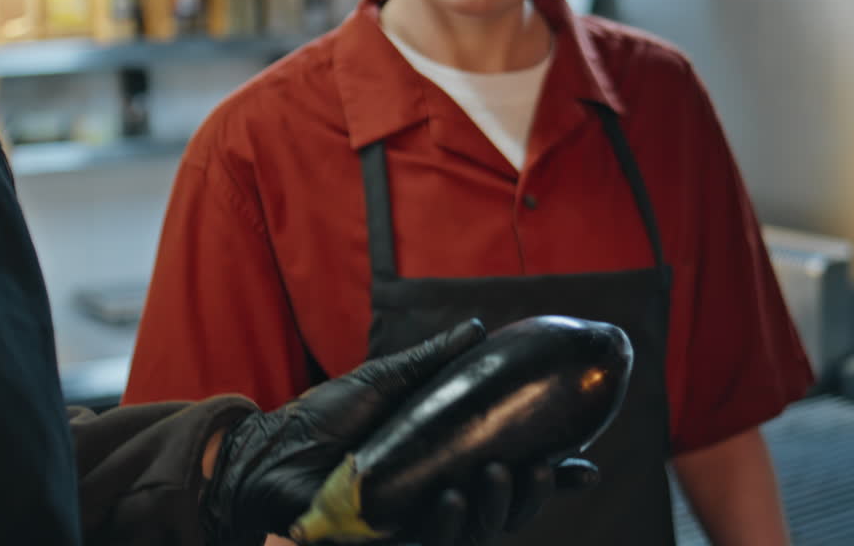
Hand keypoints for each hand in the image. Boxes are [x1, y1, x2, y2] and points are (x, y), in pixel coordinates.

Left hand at [200, 319, 598, 545]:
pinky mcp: (386, 541)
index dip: (552, 480)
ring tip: (496, 475)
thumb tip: (480, 328)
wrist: (266, 451)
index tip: (587, 466)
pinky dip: (447, 525)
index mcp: (445, 465)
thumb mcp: (385, 381)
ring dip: (495, 510)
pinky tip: (450, 499)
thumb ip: (433, 361)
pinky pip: (430, 544)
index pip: (510, 478)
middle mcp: (438, 500)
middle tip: (535, 466)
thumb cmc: (322, 419)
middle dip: (530, 496)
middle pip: (503, 512)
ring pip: (475, 532)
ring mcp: (413, 525)